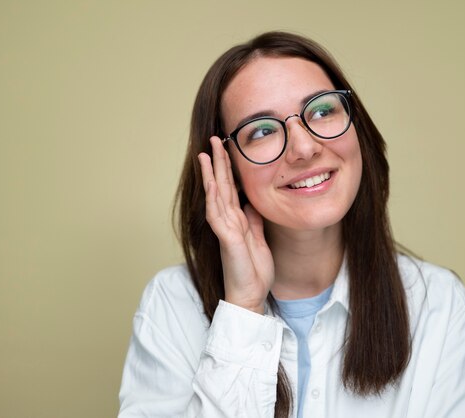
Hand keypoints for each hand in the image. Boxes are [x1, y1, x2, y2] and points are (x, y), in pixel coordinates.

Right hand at [198, 136, 273, 313]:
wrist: (250, 295)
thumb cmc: (253, 271)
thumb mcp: (258, 238)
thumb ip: (253, 219)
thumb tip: (252, 201)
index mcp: (237, 220)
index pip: (230, 188)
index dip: (228, 168)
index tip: (226, 148)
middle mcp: (228, 221)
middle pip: (221, 186)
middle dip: (218, 162)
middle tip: (213, 140)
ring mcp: (225, 229)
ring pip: (216, 196)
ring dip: (211, 174)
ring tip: (206, 154)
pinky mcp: (227, 239)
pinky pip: (218, 216)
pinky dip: (214, 199)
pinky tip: (211, 183)